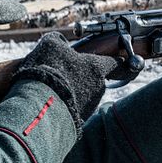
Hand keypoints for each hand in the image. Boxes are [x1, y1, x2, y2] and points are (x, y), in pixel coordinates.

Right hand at [14, 32, 131, 132]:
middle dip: (82, 78)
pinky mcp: (77, 122)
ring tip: (50, 89)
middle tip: (64, 74)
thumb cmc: (48, 70)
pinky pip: (72, 110)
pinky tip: (48, 101)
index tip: (122, 62)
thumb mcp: (50, 45)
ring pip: (83, 96)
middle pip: (95, 81)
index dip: (116, 61)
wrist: (39, 103)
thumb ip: (57, 40)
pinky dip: (63, 106)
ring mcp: (89, 107)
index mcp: (96, 68)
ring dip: (72, 92)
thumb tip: (58, 40)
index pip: (115, 64)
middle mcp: (98, 89)